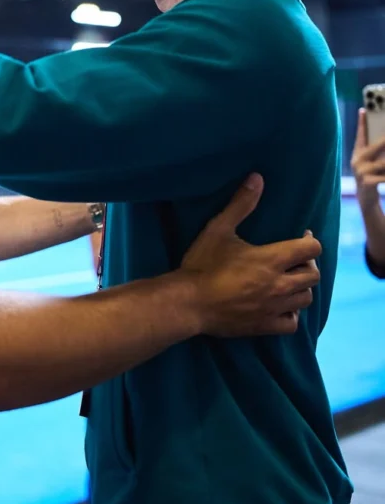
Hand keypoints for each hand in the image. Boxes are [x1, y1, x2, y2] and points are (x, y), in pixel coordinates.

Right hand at [180, 173, 320, 336]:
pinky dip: (290, 314)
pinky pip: (292, 323)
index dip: (309, 241)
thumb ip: (240, 204)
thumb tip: (257, 178)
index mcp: (273, 259)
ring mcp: (274, 307)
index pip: (312, 249)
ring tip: (287, 282)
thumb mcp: (218, 229)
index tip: (299, 237)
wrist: (189, 302)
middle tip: (292, 260)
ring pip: (306, 299)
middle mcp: (280, 284)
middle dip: (307, 265)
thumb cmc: (203, 264)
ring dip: (300, 288)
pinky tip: (279, 306)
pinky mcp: (265, 325)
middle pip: (313, 275)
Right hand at [351, 108, 384, 212]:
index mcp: (358, 153)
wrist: (366, 199)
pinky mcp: (366, 182)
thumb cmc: (373, 176)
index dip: (362, 122)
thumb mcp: (372, 162)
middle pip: (376, 146)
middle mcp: (357, 160)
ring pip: (383, 163)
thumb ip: (377, 151)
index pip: (360, 135)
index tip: (364, 110)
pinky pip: (384, 177)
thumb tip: (383, 141)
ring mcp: (360, 172)